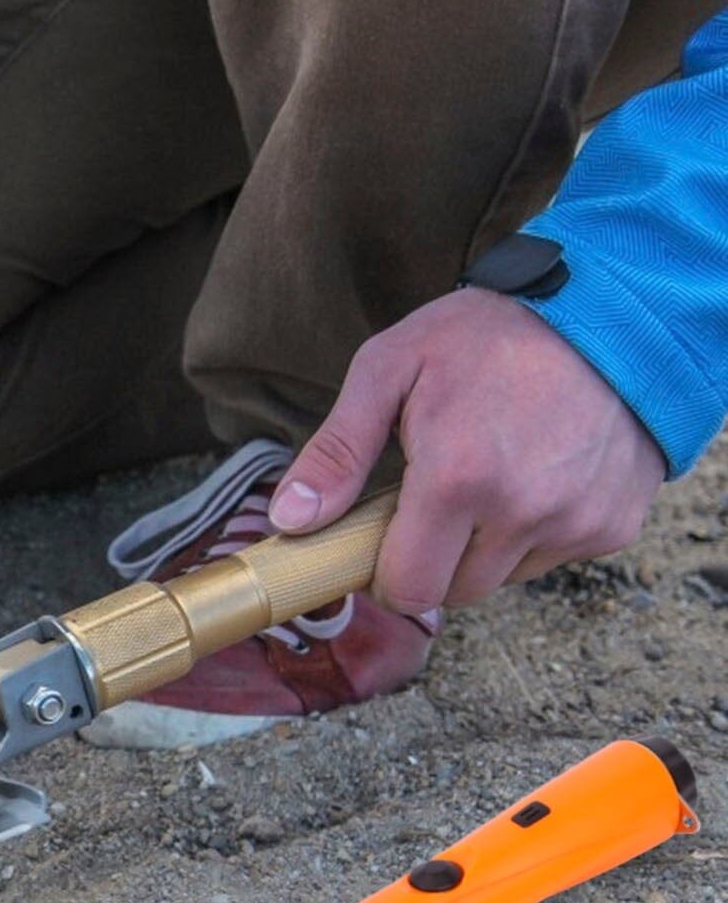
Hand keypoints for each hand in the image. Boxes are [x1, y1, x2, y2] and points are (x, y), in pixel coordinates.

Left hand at [267, 287, 664, 609]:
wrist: (605, 311)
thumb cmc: (486, 335)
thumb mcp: (389, 369)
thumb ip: (336, 451)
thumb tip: (289, 520)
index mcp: (458, 478)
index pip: (407, 589)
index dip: (383, 573)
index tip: (379, 537)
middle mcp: (523, 511)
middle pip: (453, 592)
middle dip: (430, 558)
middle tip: (431, 497)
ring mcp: (576, 523)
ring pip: (501, 579)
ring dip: (481, 548)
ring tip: (485, 477)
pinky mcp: (613, 526)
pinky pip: (552, 559)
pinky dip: (533, 534)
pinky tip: (533, 476)